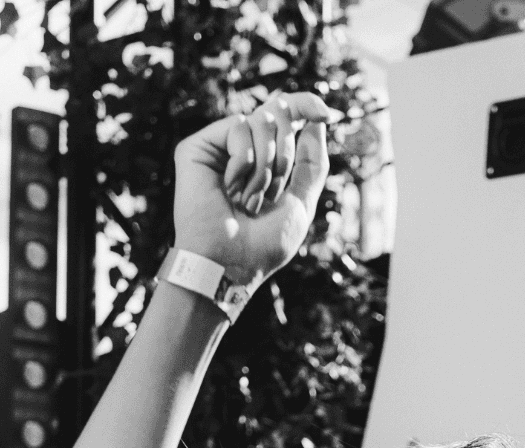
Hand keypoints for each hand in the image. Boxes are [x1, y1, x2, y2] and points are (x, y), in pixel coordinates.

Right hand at [172, 93, 333, 287]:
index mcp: (265, 162)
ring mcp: (219, 148)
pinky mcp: (198, 147)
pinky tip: (230, 189)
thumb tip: (317, 122)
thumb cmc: (263, 245)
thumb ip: (312, 165)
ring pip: (260, 120)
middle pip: (277, 115)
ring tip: (249, 200)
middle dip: (285, 156)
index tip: (326, 114)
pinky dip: (245, 162)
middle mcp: (241, 151)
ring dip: (266, 167)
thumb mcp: (300, 204)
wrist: (231, 264)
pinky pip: (238, 127)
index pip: (286, 118)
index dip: (306, 106)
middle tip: (271, 193)